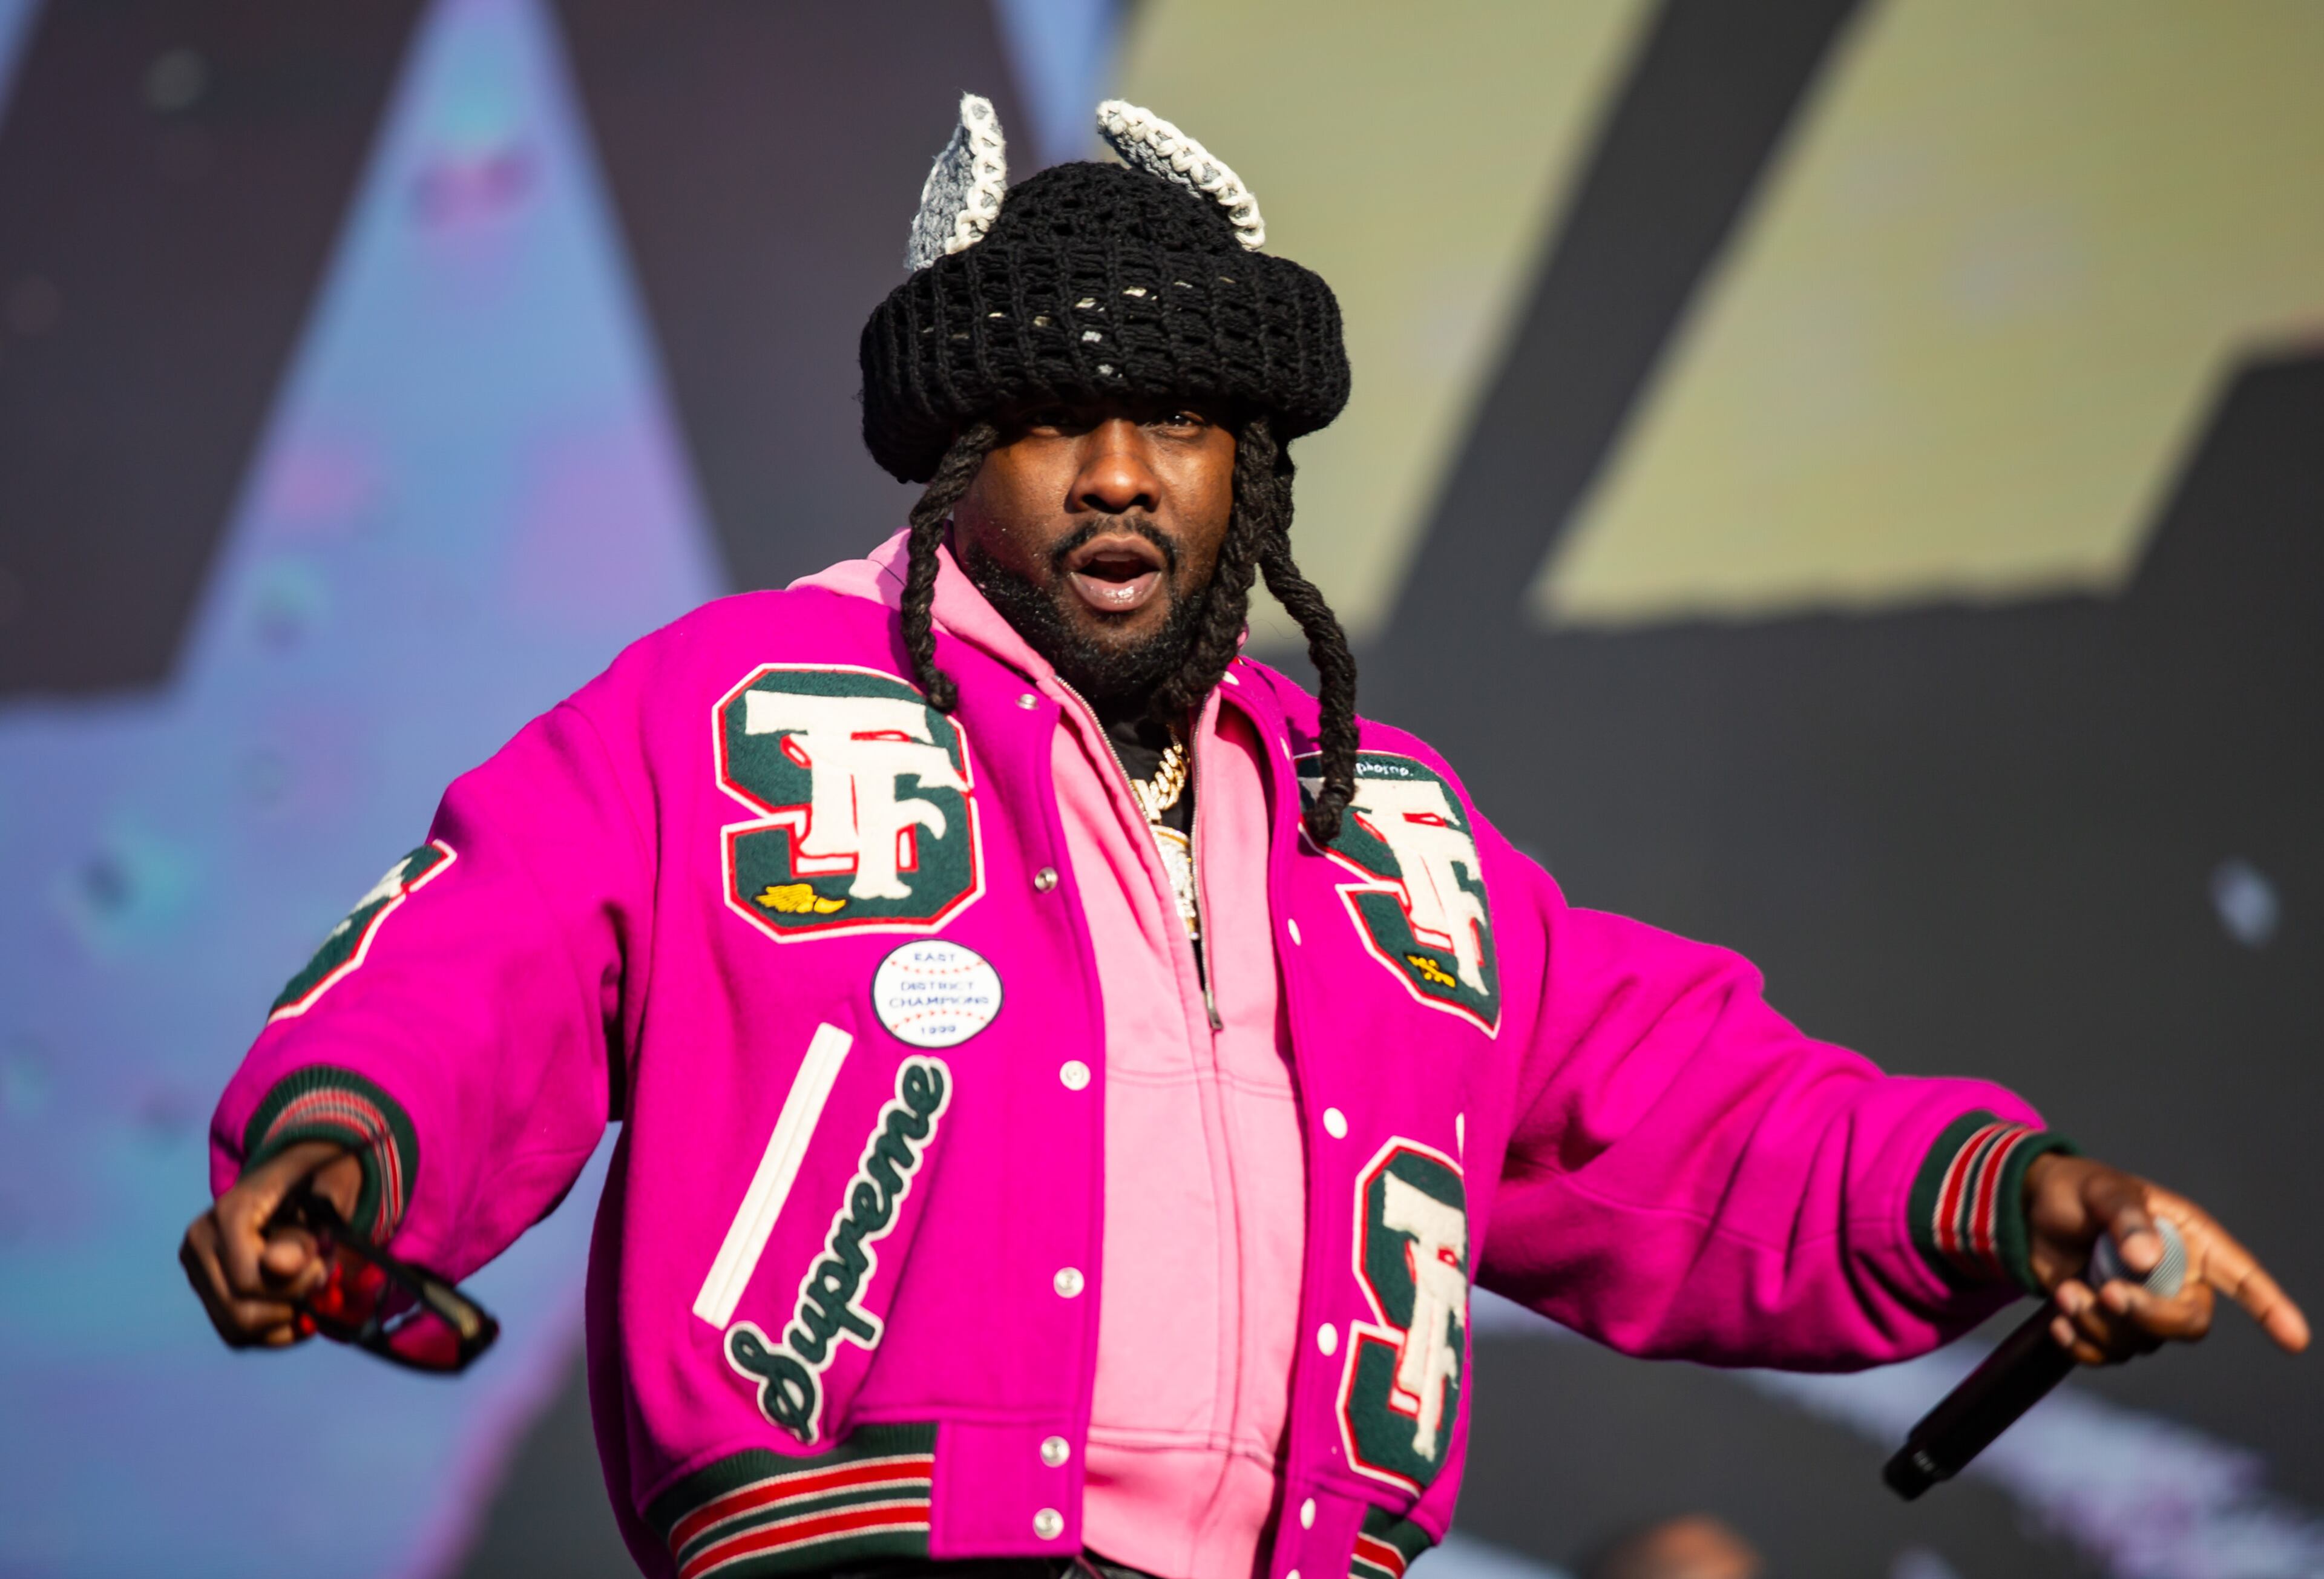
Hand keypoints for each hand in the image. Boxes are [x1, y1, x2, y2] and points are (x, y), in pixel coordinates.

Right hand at [179, 1140, 362, 1348]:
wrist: (297, 1178)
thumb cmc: (318, 1183)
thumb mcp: (326, 1196)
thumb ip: (303, 1233)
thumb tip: (276, 1267)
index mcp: (229, 1212)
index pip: (249, 1280)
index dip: (296, 1285)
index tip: (324, 1264)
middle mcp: (201, 1241)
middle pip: (240, 1310)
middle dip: (290, 1305)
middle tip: (320, 1281)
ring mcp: (197, 1268)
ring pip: (235, 1327)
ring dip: (283, 1321)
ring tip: (309, 1292)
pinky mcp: (205, 1289)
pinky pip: (235, 1333)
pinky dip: (273, 1332)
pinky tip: (299, 1311)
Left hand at [2023, 1152, 2308, 1364]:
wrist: (2031, 1211)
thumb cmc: (2078, 1191)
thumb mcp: (2101, 1190)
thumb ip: (2126, 1217)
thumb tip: (2147, 1257)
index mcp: (2192, 1240)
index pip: (2242, 1277)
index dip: (2270, 1307)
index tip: (2295, 1339)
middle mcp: (2177, 1279)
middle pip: (2189, 1322)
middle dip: (2150, 1315)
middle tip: (2107, 1293)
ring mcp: (2145, 1306)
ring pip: (2143, 1342)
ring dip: (2099, 1323)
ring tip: (2067, 1290)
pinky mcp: (2111, 1325)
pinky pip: (2108, 1354)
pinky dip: (2081, 1344)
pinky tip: (2059, 1321)